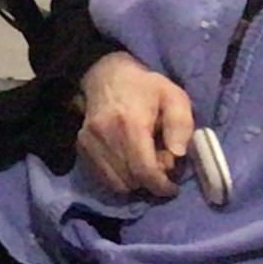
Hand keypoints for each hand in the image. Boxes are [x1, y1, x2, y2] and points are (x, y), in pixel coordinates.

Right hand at [75, 51, 193, 199]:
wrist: (105, 75)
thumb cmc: (144, 87)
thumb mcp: (173, 96)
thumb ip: (181, 124)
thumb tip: (177, 154)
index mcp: (131, 123)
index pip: (144, 169)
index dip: (160, 185)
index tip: (172, 188)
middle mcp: (105, 135)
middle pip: (131, 179)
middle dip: (150, 181)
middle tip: (160, 165)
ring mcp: (89, 142)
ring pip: (116, 183)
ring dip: (135, 181)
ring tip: (144, 163)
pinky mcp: (81, 146)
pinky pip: (103, 178)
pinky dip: (120, 177)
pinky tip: (128, 162)